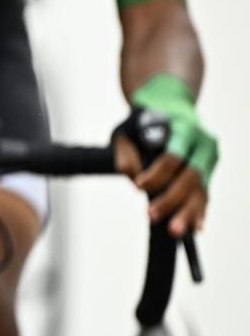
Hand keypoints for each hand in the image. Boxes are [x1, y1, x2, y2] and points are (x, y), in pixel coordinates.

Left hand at [114, 79, 216, 237]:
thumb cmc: (144, 119)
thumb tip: (129, 175)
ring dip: (187, 212)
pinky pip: (206, 193)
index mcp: (184, 127)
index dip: (156, 175)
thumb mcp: (127, 128)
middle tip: (152, 216)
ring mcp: (209, 157)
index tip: (137, 186)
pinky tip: (195, 228)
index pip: (173, 157)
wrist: (170, 104)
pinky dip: (200, 211)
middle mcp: (203, 142)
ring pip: (202, 188)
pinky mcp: (210, 169)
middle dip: (172, 199)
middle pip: (191, 176)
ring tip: (175, 231)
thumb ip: (124, 150)